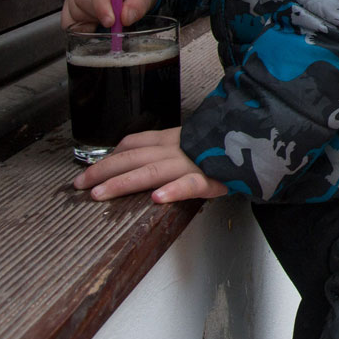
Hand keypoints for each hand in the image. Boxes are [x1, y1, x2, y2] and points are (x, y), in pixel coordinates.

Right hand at [62, 0, 158, 28]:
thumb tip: (126, 18)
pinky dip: (78, 26)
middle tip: (115, 19)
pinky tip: (93, 24)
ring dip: (90, 20)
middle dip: (98, 14)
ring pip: (74, 9)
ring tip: (107, 17)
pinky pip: (67, 17)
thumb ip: (139, 4)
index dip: (103, 6)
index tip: (110, 21)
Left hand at [72, 127, 228, 203]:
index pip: (134, 143)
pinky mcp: (212, 178)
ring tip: (101, 194)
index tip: (88, 171)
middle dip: (103, 171)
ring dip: (124, 182)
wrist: (259, 139)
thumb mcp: (193, 141)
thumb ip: (167, 146)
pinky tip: (158, 198)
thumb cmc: (224, 146)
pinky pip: (191, 183)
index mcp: (172, 139)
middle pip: (133, 158)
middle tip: (79, 186)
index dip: (109, 157)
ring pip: (153, 171)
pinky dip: (174, 190)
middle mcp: (177, 148)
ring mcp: (192, 162)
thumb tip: (135, 153)